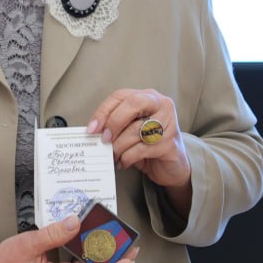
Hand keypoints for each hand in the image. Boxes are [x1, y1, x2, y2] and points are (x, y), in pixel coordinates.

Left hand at [88, 88, 191, 205]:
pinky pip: (142, 149)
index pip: (120, 96)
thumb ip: (115, 124)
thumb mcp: (129, 129)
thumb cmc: (146, 143)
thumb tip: (93, 130)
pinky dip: (127, 157)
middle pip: (133, 104)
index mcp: (147, 96)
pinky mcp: (170, 143)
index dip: (103, 111)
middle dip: (114, 122)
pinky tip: (123, 162)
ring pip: (136, 130)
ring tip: (112, 155)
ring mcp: (169, 123)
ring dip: (119, 146)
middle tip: (104, 139)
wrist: (170, 166)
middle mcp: (161, 105)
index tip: (91, 128)